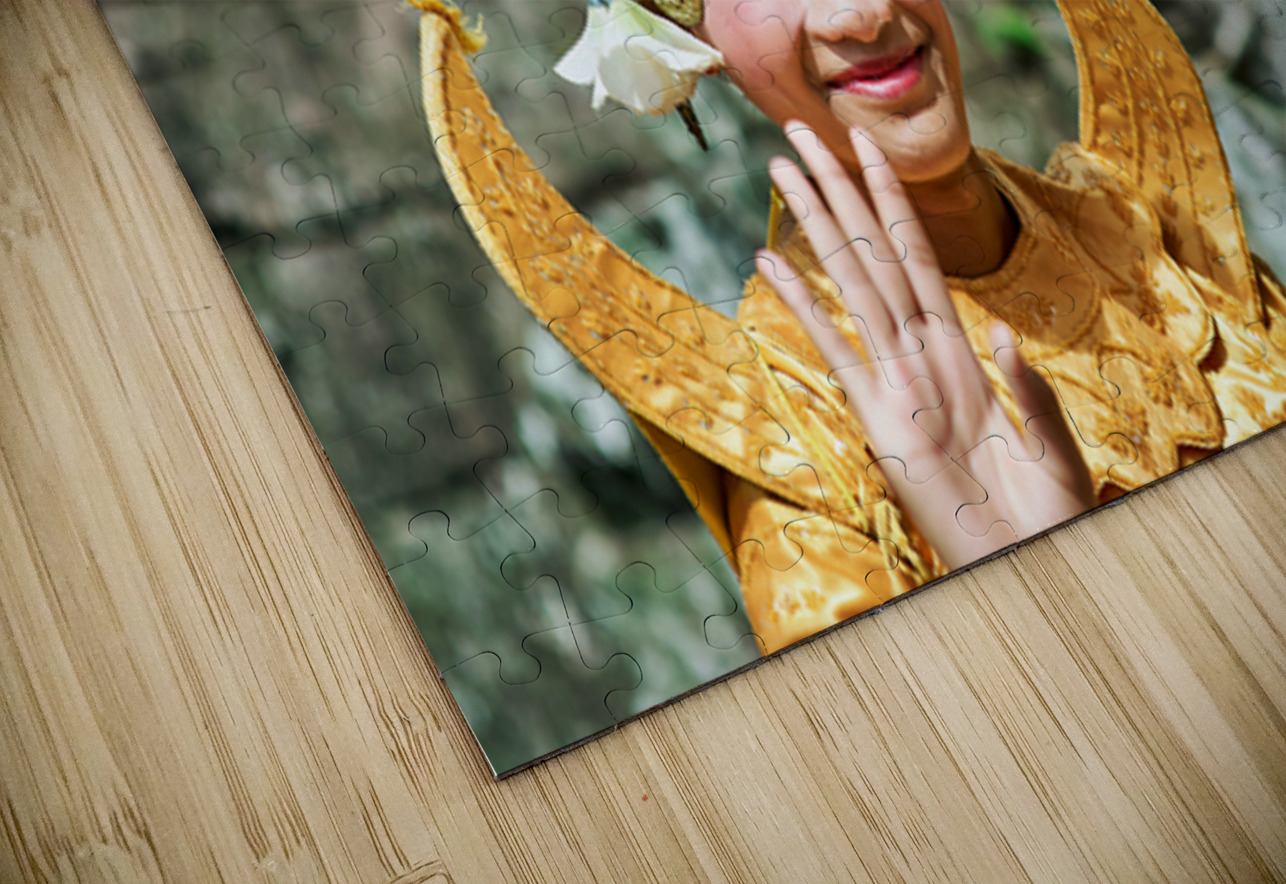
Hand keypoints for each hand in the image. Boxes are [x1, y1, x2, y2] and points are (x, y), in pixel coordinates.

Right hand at [756, 125, 1094, 568]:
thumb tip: (998, 330)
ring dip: (818, 224)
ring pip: (853, 285)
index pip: (918, 255)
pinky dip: (804, 307)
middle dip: (840, 190)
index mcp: (961, 350)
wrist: (1023, 567)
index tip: (864, 145)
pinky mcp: (878, 421)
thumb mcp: (1050, 441)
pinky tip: (771, 264)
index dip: (891, 199)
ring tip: (783, 172)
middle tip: (801, 132)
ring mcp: (895, 384)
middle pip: (876, 253)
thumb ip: (1025, 385)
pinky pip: (837, 352)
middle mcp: (921, 356)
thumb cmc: (1044, 511)